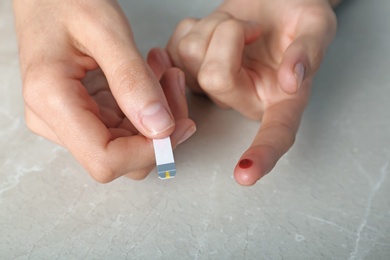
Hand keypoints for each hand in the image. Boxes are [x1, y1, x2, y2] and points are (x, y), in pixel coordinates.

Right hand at [14, 0, 195, 181]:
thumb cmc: (66, 1)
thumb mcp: (105, 30)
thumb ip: (132, 80)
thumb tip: (160, 128)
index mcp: (52, 101)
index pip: (106, 160)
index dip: (148, 151)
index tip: (179, 123)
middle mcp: (56, 121)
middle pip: (123, 157)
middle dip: (161, 128)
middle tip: (174, 83)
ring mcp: (70, 121)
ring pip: (130, 144)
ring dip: (158, 112)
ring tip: (163, 69)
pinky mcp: (84, 114)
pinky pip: (126, 126)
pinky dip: (147, 104)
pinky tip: (152, 73)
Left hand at [162, 0, 336, 184]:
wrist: (271, 1)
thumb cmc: (295, 16)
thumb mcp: (317, 25)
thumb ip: (310, 51)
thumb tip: (292, 81)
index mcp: (279, 100)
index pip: (275, 135)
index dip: (262, 155)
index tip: (246, 175)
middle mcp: (242, 99)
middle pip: (215, 78)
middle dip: (230, 36)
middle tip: (252, 28)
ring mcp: (211, 86)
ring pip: (191, 57)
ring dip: (213, 27)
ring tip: (237, 25)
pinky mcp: (188, 68)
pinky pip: (174, 47)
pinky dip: (194, 27)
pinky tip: (214, 28)